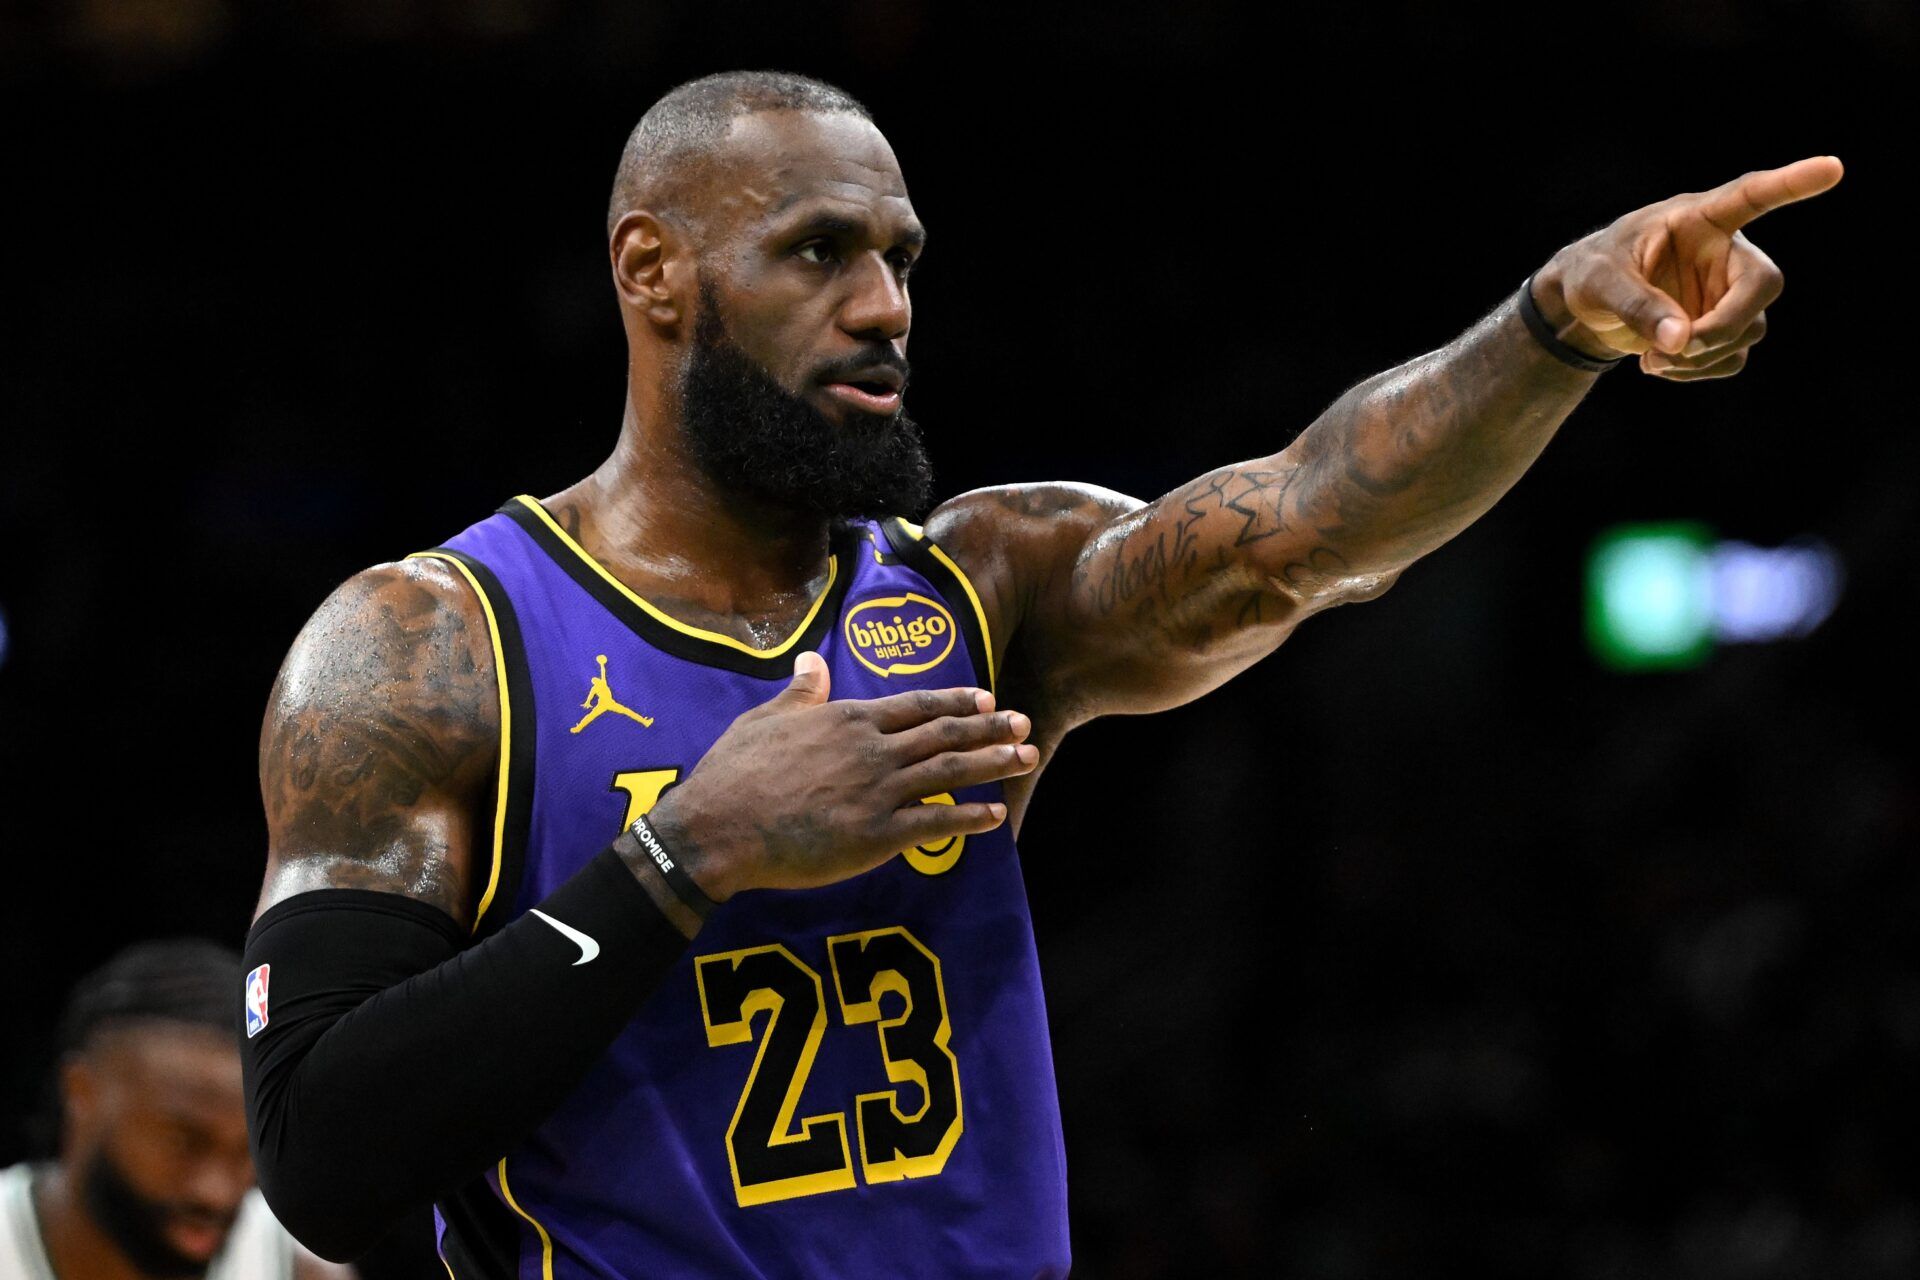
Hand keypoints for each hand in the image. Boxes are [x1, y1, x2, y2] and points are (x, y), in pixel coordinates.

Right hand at [645, 652, 1036, 899]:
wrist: (718, 827)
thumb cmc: (734, 773)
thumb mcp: (764, 720)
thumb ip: (799, 694)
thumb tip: (810, 663)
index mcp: (847, 720)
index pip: (914, 705)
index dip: (955, 702)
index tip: (986, 699)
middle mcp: (871, 750)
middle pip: (943, 734)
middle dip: (990, 729)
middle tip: (1025, 723)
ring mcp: (877, 792)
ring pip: (948, 772)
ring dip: (993, 764)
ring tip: (1027, 758)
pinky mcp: (876, 836)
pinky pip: (935, 823)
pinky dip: (969, 818)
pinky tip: (996, 817)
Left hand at [1531, 155, 1841, 380]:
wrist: (1585, 306)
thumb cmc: (1592, 274)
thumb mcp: (1600, 283)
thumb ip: (1637, 305)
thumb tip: (1682, 341)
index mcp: (1698, 219)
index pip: (1751, 196)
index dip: (1791, 183)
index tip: (1832, 167)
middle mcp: (1724, 253)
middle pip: (1763, 285)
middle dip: (1725, 325)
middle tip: (1679, 347)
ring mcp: (1727, 292)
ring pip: (1750, 330)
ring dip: (1704, 356)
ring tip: (1652, 360)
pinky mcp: (1722, 326)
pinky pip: (1733, 357)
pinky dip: (1701, 370)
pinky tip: (1662, 365)